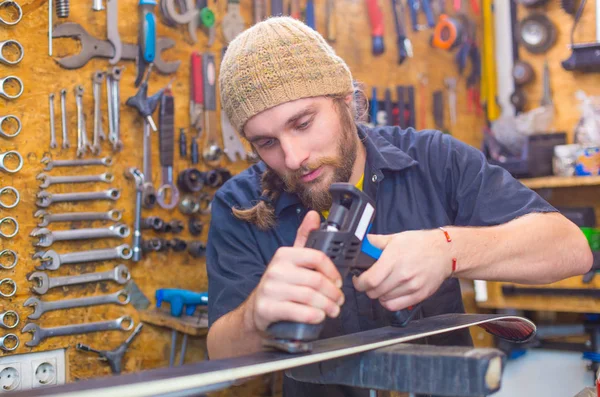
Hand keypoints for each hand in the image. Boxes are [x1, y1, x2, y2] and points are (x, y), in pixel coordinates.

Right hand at [247, 211, 344, 331]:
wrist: (255, 310)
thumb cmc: (279, 285)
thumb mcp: (291, 261)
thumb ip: (304, 239)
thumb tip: (313, 215)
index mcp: (284, 255)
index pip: (317, 257)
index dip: (333, 271)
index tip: (338, 282)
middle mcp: (276, 269)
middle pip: (316, 280)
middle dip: (333, 293)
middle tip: (339, 301)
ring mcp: (270, 289)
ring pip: (309, 297)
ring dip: (327, 306)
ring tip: (333, 310)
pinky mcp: (267, 308)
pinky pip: (297, 312)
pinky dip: (313, 316)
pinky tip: (319, 317)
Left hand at [352, 229, 452, 311]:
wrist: (445, 252)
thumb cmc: (420, 244)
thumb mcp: (395, 238)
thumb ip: (375, 242)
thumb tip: (360, 244)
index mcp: (394, 258)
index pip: (369, 280)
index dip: (359, 282)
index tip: (358, 279)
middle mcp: (403, 274)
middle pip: (374, 292)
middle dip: (367, 288)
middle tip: (369, 281)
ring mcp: (412, 286)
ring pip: (383, 300)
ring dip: (379, 294)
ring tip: (383, 284)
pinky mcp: (419, 295)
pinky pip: (395, 306)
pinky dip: (388, 302)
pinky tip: (390, 293)